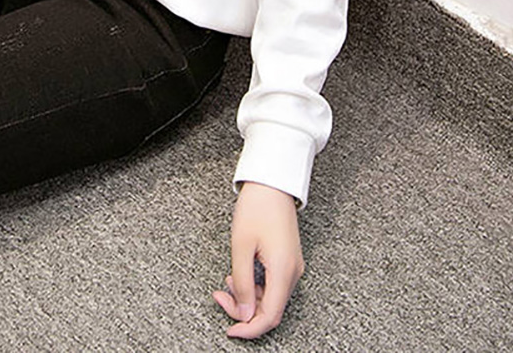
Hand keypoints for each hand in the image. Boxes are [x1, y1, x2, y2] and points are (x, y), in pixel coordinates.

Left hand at [212, 181, 303, 339]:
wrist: (271, 182)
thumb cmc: (256, 208)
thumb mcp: (241, 246)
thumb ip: (242, 283)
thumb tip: (244, 313)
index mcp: (283, 271)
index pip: (270, 316)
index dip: (249, 329)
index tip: (230, 330)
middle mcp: (293, 273)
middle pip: (270, 310)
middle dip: (243, 310)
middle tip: (220, 295)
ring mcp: (292, 266)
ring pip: (271, 298)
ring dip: (248, 297)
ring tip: (226, 281)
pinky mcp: (287, 260)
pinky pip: (273, 285)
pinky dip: (255, 286)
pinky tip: (239, 275)